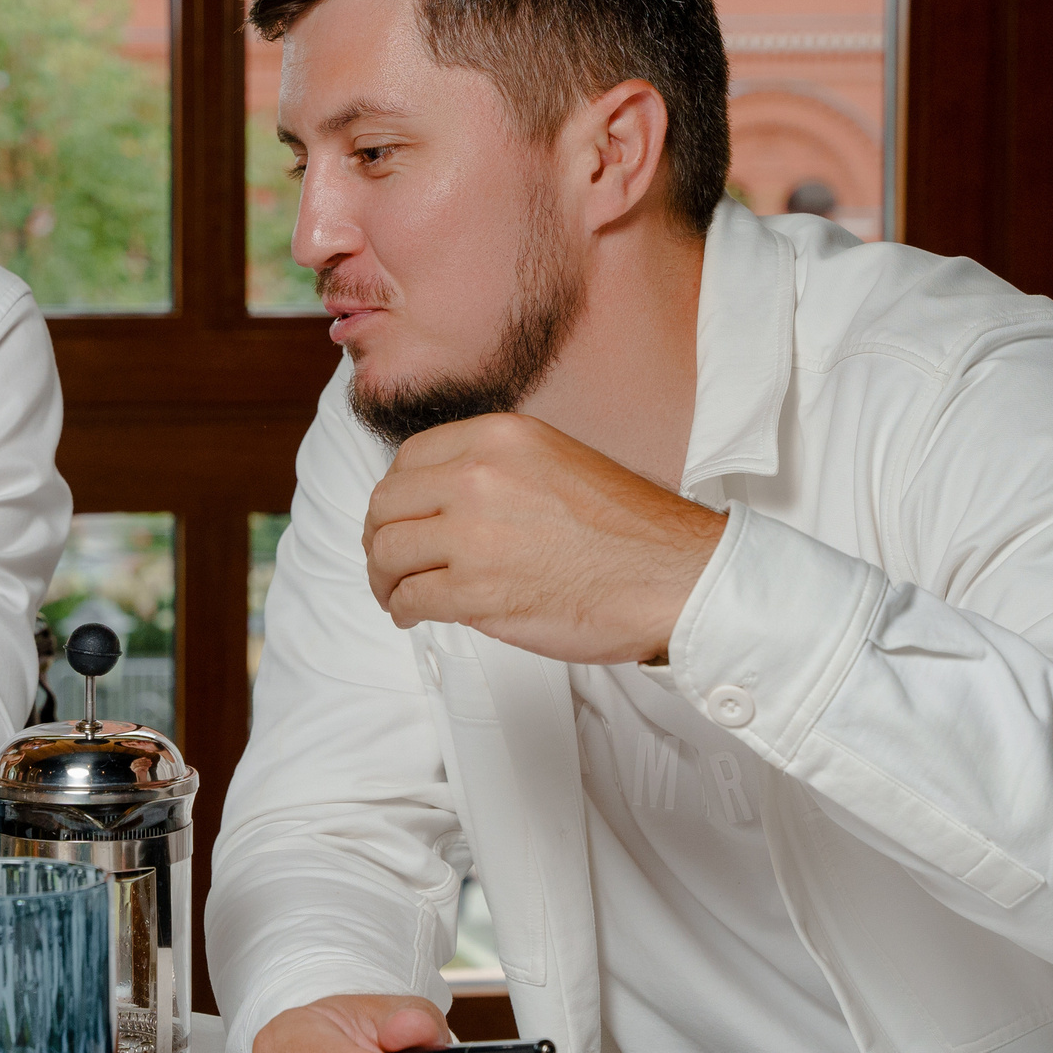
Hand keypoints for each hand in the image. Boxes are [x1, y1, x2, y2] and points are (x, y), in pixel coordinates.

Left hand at [362, 413, 725, 663]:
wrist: (673, 575)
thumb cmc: (627, 529)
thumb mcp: (556, 461)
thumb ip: (496, 469)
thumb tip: (440, 499)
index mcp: (498, 437)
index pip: (407, 460)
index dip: (396, 495)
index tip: (400, 518)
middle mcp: (477, 477)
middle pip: (387, 505)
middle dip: (380, 537)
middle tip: (389, 561)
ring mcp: (472, 535)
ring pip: (388, 553)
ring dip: (385, 578)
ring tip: (397, 594)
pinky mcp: (476, 591)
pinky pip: (411, 598)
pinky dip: (403, 610)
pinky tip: (413, 615)